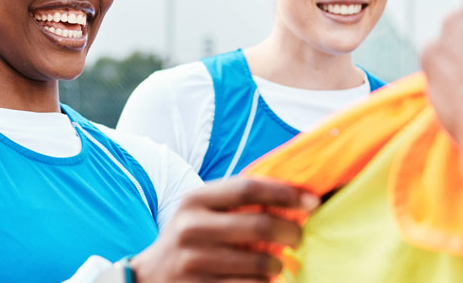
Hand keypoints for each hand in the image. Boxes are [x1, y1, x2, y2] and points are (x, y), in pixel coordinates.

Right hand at [129, 177, 318, 281]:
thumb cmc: (188, 238)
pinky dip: (265, 282)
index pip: (247, 188)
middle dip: (291, 231)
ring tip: (276, 261)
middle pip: (259, 225)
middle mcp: (192, 228)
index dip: (285, 193)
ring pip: (260, 263)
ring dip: (278, 263)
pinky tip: (262, 278)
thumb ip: (234, 200)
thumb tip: (292, 195)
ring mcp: (195, 261)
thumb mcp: (200, 211)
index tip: (311, 201)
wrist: (150, 277)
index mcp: (194, 200)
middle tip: (298, 235)